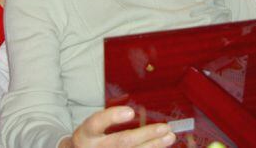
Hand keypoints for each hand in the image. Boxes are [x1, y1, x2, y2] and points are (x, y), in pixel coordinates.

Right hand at [59, 106, 174, 147]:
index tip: (130, 112)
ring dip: (153, 146)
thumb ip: (109, 120)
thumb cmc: (91, 139)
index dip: (112, 117)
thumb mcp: (93, 127)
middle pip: (121, 142)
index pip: (96, 122)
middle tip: (165, 127)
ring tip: (169, 137)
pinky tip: (159, 147)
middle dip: (145, 134)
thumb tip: (135, 112)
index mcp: (86, 134)